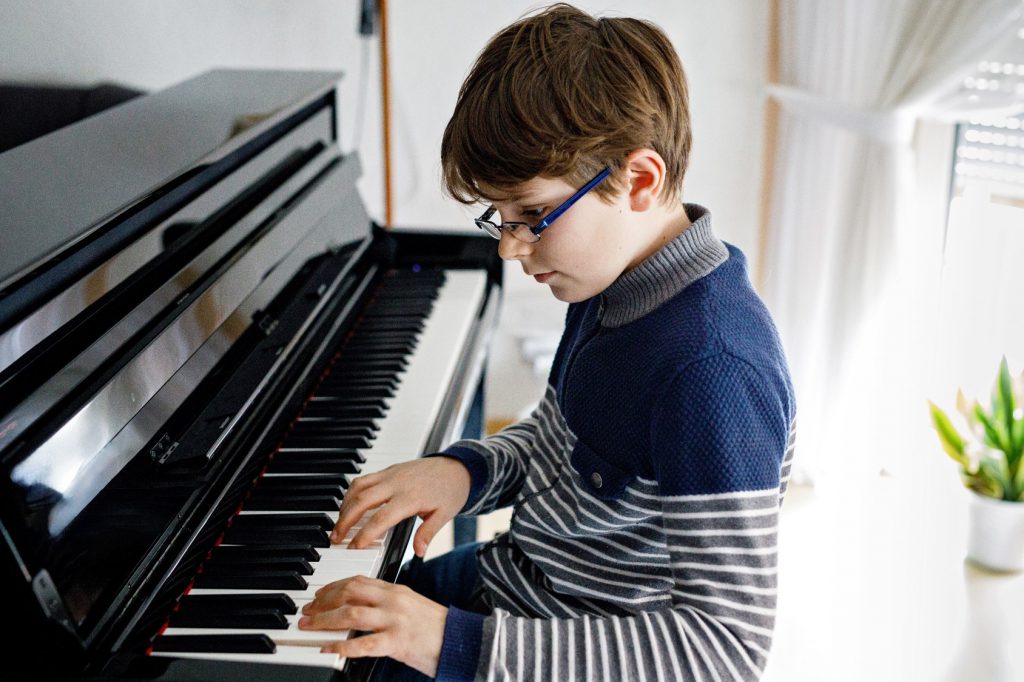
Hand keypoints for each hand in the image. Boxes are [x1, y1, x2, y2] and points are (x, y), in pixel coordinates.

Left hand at [298, 575, 446, 677]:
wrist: (461, 642)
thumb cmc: (436, 628)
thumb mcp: (411, 606)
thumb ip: (387, 603)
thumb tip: (360, 606)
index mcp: (396, 590)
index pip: (358, 579)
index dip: (333, 586)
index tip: (318, 595)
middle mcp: (393, 600)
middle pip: (350, 591)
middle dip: (323, 601)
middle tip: (307, 611)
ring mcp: (395, 620)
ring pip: (352, 613)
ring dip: (325, 620)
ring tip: (309, 626)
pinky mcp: (398, 642)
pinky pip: (364, 644)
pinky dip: (342, 647)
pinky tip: (328, 650)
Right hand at [333, 457, 470, 556]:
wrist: (457, 466)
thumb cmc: (451, 491)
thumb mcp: (445, 515)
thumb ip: (428, 533)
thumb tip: (418, 552)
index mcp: (411, 498)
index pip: (381, 518)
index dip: (365, 534)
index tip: (353, 548)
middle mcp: (397, 483)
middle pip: (362, 501)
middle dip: (345, 521)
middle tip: (335, 539)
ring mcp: (391, 474)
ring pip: (359, 487)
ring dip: (344, 506)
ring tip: (338, 525)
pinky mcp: (389, 469)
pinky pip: (364, 478)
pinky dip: (351, 492)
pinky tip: (348, 505)